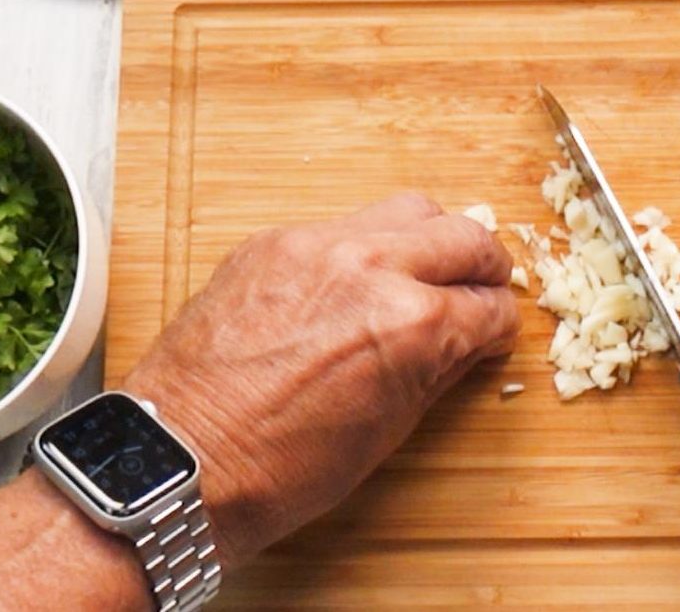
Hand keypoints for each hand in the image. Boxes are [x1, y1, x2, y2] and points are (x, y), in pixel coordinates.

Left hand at [122, 194, 519, 567]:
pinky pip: (342, 226)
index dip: (499, 324)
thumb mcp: (387, 430)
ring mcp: (317, 246)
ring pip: (408, 211)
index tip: (492, 333)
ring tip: (422, 275)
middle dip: (484, 267)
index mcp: (411, 324)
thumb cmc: (280, 468)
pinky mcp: (272, 242)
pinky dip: (364, 249)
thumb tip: (468, 342)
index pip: (490, 304)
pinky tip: (353, 286)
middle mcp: (371, 268)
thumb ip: (438, 370)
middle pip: (465, 236)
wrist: (181, 461)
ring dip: (429, 242)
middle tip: (480, 290)